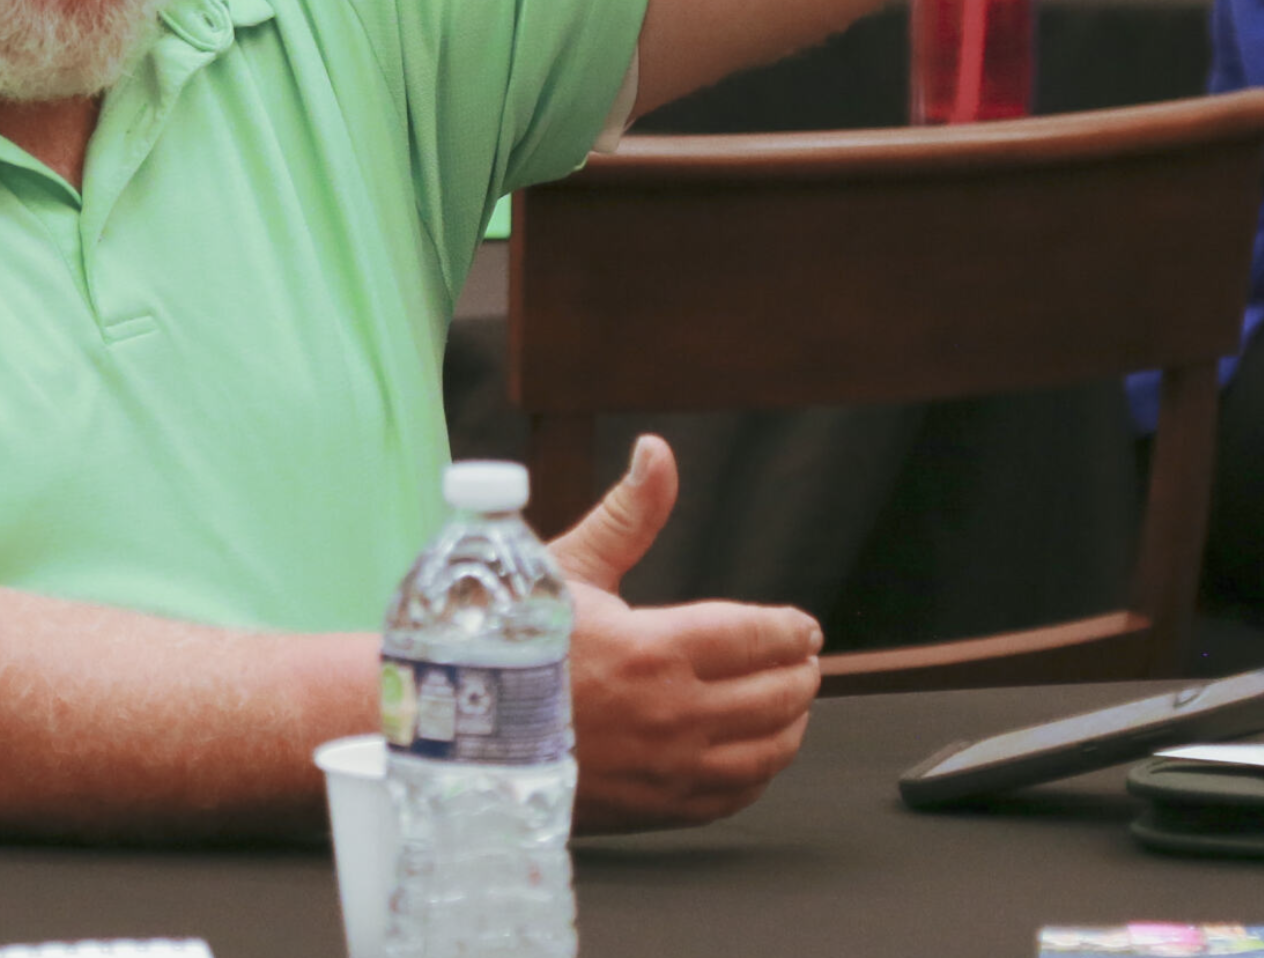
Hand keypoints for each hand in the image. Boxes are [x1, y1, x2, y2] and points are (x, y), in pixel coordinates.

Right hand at [548, 435, 821, 831]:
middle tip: (802, 658)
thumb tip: (657, 452)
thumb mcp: (569, 568)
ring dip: (791, 722)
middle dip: (800, 671)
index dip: (791, 630)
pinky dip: (760, 773)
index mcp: (656, 650)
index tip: (802, 626)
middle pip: (778, 695)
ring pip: (768, 752)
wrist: (461, 735)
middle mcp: (672, 716)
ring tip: (791, 701)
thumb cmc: (509, 646)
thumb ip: (629, 513)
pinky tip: (756, 752)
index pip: (759, 638)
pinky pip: (736, 797)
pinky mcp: (655, 811)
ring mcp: (667, 771)